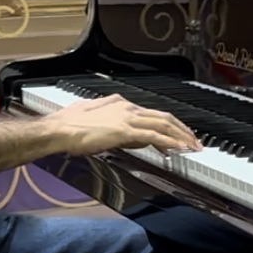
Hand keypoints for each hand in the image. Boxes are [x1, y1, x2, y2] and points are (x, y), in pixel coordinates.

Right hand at [49, 93, 201, 157]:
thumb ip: (107, 120)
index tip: (175, 136)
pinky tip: (179, 149)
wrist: (59, 129)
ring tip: (193, 146)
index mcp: (119, 104)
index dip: (166, 125)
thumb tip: (117, 128)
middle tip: (193, 140)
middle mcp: (127, 107)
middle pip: (164, 116)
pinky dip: (170, 141)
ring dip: (181, 136)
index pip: (150, 114)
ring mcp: (127, 118)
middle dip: (182, 129)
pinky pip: (154, 136)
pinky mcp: (125, 131)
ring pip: (164, 124)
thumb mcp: (91, 117)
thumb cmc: (68, 126)